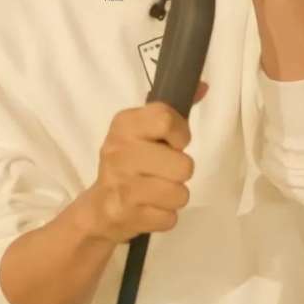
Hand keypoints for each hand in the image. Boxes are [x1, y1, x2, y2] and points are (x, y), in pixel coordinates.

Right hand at [86, 82, 208, 242]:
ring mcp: (122, 186)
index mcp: (124, 124)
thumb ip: (173, 111)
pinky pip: (170, 217)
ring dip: (174, 195)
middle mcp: (119, 152)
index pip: (166, 119)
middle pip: (183, 165)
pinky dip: (165, 215)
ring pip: (180, 193)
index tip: (173, 142)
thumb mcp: (144, 130)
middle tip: (162, 171)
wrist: (100, 207)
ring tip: (156, 190)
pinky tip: (149, 207)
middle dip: (179, 171)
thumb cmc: (129, 162)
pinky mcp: (127, 216)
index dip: (180, 134)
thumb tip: (204, 86)